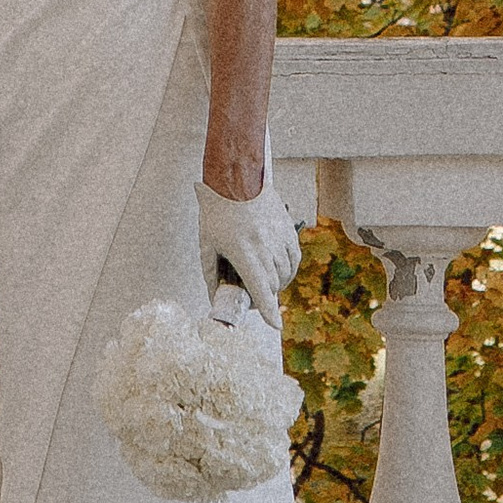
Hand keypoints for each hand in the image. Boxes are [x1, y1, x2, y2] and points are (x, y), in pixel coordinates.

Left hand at [197, 175, 302, 324]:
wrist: (236, 176)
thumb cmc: (217, 209)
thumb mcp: (207, 243)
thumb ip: (211, 273)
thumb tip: (215, 297)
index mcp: (242, 250)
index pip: (260, 287)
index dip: (268, 310)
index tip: (276, 326)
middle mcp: (264, 245)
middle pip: (272, 284)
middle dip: (264, 296)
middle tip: (252, 295)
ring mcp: (278, 236)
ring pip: (285, 273)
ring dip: (277, 283)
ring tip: (264, 281)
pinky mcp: (288, 229)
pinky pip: (294, 258)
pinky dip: (288, 269)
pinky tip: (279, 270)